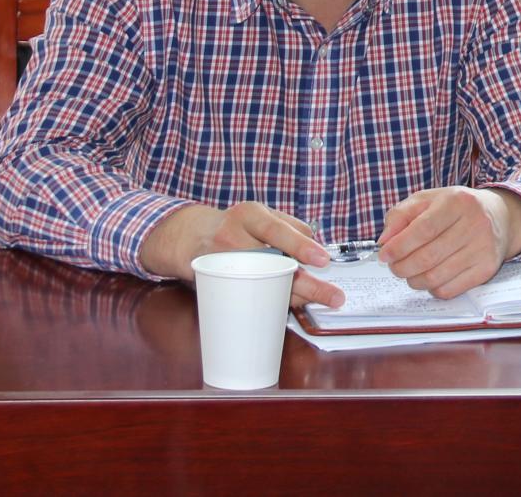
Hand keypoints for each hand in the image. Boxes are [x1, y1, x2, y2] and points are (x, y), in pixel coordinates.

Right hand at [141, 201, 342, 308]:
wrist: (187, 235)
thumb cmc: (235, 226)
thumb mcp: (258, 216)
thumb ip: (287, 228)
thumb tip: (318, 249)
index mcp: (250, 214)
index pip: (277, 229)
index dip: (301, 245)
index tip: (322, 260)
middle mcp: (233, 235)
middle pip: (271, 263)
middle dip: (305, 283)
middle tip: (333, 296)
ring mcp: (220, 260)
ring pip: (261, 283)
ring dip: (291, 295)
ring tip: (315, 302)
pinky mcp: (213, 279)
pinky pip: (244, 294)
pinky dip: (267, 301)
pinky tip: (284, 306)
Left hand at [376, 186, 520, 299]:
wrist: (500, 217)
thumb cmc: (456, 208)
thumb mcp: (428, 200)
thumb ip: (400, 215)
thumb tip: (384, 241)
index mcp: (458, 201)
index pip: (423, 229)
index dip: (398, 246)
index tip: (384, 255)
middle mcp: (475, 223)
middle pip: (427, 257)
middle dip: (402, 267)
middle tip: (395, 266)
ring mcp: (484, 248)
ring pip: (436, 277)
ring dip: (414, 280)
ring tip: (411, 272)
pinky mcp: (487, 269)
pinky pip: (449, 290)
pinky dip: (432, 288)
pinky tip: (432, 276)